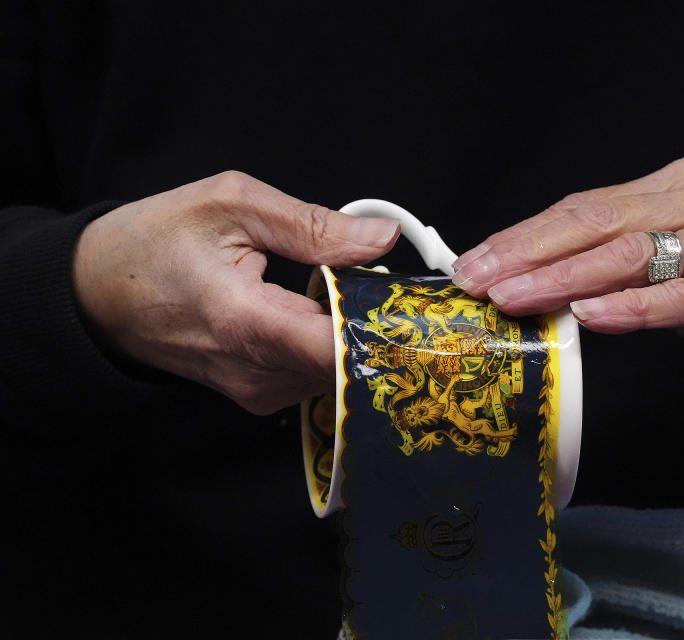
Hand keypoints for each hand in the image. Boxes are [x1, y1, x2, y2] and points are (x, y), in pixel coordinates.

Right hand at [73, 171, 399, 413]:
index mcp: (245, 322)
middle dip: (378, 325)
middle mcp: (255, 372)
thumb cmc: (152, 243)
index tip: (413, 302)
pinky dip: (332, 346)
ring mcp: (256, 391)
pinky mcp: (257, 395)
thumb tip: (381, 238)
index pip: (339, 348)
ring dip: (357, 336)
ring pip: (337, 373)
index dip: (385, 326)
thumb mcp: (231, 205)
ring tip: (358, 292)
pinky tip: (328, 313)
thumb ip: (313, 225)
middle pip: (349, 363)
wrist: (96, 294)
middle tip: (393, 285)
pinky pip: (315, 377)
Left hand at [451, 157, 683, 403]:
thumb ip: (622, 269)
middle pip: (599, 219)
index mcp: (679, 186)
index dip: (525, 235)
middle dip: (529, 252)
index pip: (585, 204)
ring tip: (517, 298)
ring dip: (566, 278)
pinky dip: (634, 306)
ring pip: (635, 252)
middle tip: (478, 281)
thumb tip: (543, 289)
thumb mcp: (681, 266)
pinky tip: (592, 316)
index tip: (477, 262)